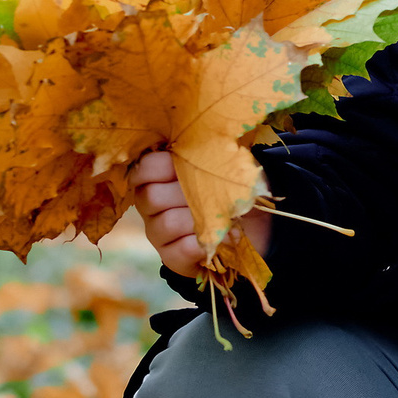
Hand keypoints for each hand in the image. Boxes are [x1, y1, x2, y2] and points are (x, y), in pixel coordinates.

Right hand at [132, 150, 270, 277]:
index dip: (163, 165)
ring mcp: (158, 234)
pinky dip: (204, 243)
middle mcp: (151, 207)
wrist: (254, 226)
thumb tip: (212, 139)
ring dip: (198, 220)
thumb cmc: (233, 189)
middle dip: (185, 193)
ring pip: (166, 223)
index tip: (189, 163)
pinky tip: (224, 238)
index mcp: (157, 179)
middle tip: (213, 193)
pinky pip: (180, 250)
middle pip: (150, 197)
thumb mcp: (225, 165)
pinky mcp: (172, 258)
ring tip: (223, 218)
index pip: (143, 168)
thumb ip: (211, 153)